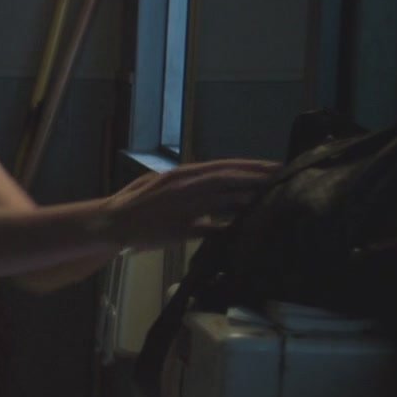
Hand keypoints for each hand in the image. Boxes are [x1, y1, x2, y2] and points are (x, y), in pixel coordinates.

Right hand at [101, 158, 279, 248]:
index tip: (276, 166)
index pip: (224, 167)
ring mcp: (183, 208)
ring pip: (225, 200)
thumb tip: (209, 182)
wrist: (110, 222)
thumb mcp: (159, 183)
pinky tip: (247, 230)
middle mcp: (185, 186)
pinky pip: (211, 229)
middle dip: (260, 178)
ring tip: (275, 199)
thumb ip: (185, 182)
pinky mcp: (179, 230)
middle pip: (230, 179)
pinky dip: (230, 228)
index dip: (252, 166)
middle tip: (286, 178)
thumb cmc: (133, 203)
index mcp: (182, 174)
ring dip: (251, 199)